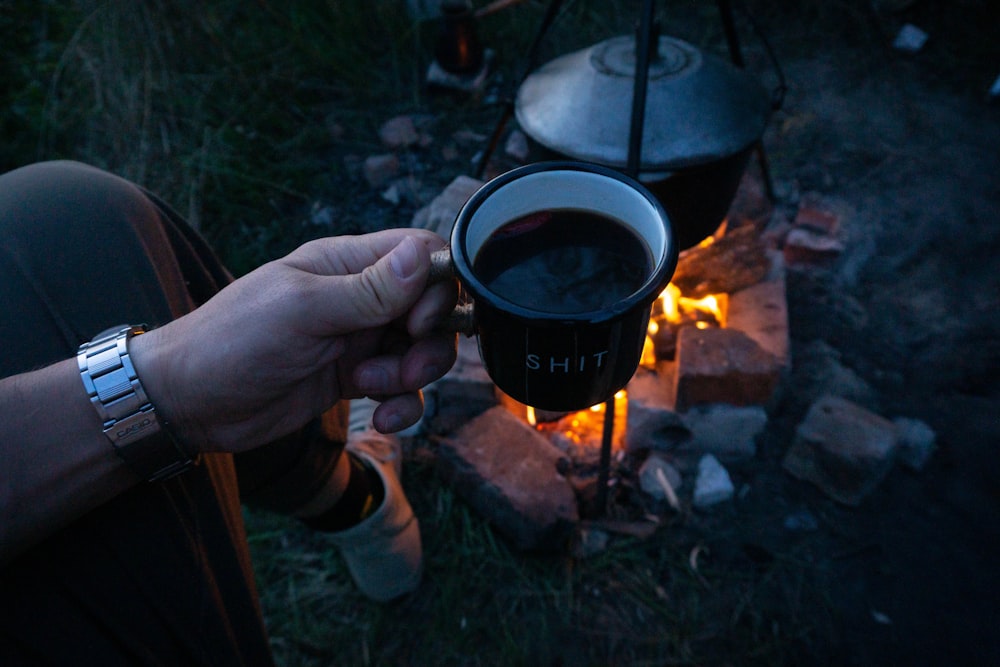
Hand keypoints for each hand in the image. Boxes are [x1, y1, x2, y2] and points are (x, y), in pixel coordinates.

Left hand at [131, 228, 456, 452]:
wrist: (190, 402)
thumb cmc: (234, 341)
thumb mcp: (304, 311)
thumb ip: (368, 288)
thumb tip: (424, 253)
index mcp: (347, 263)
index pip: (422, 252)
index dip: (438, 287)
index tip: (419, 322)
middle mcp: (360, 296)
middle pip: (433, 307)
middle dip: (431, 342)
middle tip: (407, 368)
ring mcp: (358, 338)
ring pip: (423, 350)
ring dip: (413, 376)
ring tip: (371, 387)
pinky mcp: (354, 378)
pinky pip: (403, 389)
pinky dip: (403, 405)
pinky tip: (381, 418)